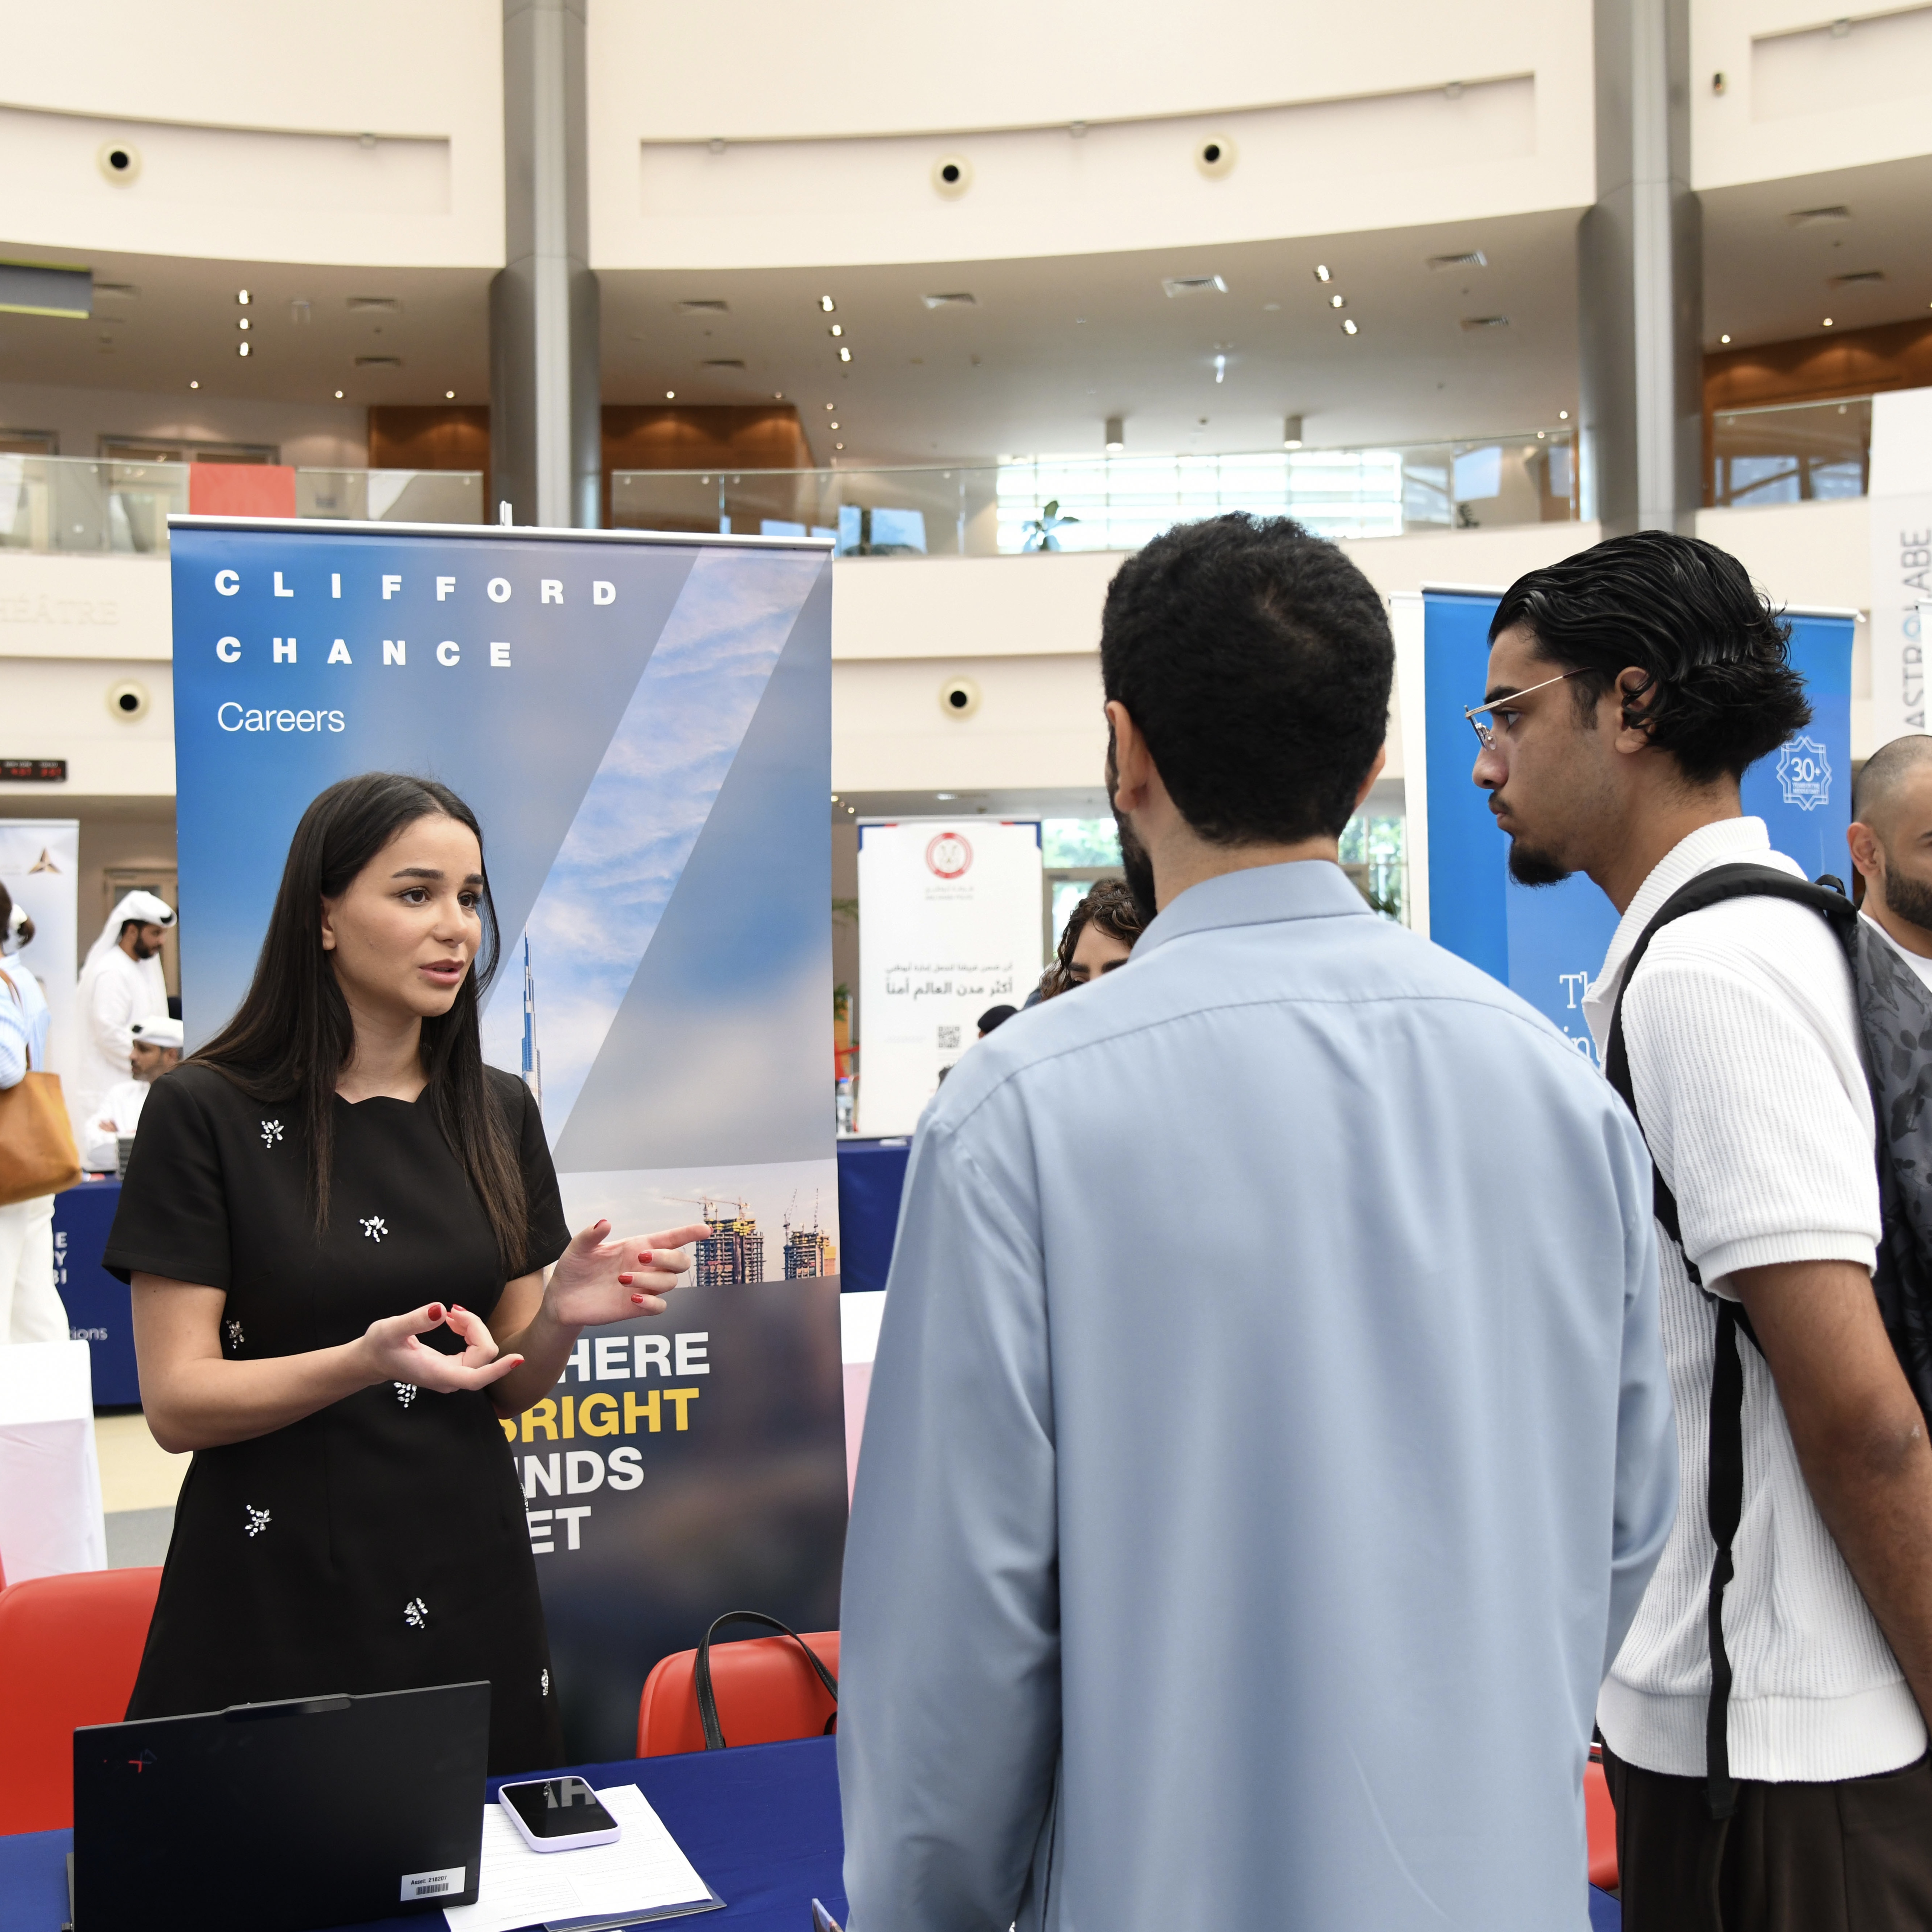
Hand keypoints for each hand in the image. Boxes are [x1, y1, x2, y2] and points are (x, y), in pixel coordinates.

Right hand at [358, 1301, 522, 1393]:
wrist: (372, 1360)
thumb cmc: (379, 1346)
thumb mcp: (390, 1329)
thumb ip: (414, 1321)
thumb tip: (439, 1310)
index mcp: (438, 1374)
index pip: (477, 1377)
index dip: (499, 1368)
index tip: (519, 1358)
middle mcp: (451, 1379)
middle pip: (484, 1354)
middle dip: (476, 1328)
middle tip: (454, 1311)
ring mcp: (454, 1375)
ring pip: (482, 1351)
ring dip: (473, 1328)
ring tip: (451, 1314)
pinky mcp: (454, 1368)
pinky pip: (474, 1350)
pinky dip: (469, 1332)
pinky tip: (453, 1321)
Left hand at [543, 1219, 706, 1325]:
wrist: (562, 1300)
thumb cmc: (573, 1269)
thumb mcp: (577, 1248)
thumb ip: (591, 1235)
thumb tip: (605, 1222)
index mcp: (638, 1246)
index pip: (672, 1238)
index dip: (690, 1233)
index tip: (706, 1231)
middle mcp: (646, 1266)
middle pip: (680, 1261)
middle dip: (668, 1258)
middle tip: (641, 1257)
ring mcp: (644, 1287)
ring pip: (670, 1283)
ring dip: (651, 1280)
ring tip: (622, 1280)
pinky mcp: (637, 1307)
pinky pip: (660, 1306)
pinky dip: (652, 1302)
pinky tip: (632, 1298)